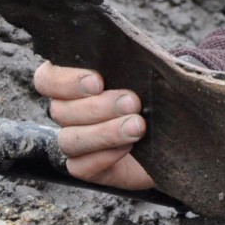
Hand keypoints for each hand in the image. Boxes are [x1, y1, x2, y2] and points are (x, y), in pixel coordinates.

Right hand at [33, 61, 154, 190]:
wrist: (176, 131)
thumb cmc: (158, 94)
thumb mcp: (147, 74)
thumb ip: (135, 63)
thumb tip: (139, 58)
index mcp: (75, 82)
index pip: (47, 78)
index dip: (65, 81)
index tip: (98, 82)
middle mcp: (68, 112)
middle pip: (60, 110)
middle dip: (99, 107)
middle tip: (132, 103)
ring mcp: (76, 141)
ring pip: (69, 139)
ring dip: (104, 132)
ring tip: (137, 127)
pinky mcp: (88, 167)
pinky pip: (80, 167)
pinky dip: (104, 156)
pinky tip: (128, 147)